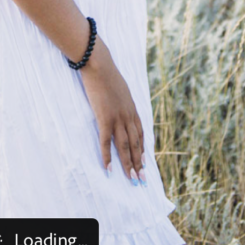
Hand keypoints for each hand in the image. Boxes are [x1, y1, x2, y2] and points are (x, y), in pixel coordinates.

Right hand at [78, 38, 145, 184]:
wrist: (99, 64)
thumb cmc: (107, 73)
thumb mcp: (121, 88)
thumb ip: (122, 100)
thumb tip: (121, 105)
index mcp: (133, 109)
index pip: (141, 134)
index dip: (143, 150)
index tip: (145, 163)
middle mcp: (128, 116)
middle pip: (136, 144)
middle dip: (139, 163)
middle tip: (141, 180)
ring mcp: (117, 118)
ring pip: (125, 147)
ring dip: (129, 165)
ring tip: (132, 179)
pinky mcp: (104, 118)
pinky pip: (107, 142)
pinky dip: (108, 157)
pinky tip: (109, 169)